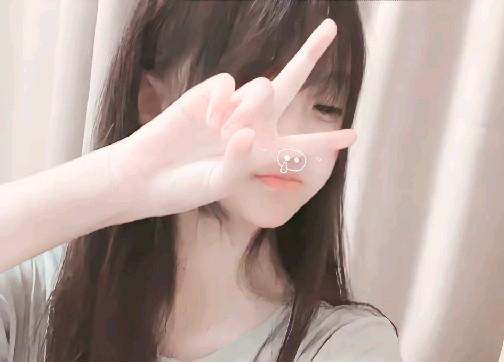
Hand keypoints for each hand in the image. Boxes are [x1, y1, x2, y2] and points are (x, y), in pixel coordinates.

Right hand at [109, 18, 355, 223]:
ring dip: (250, 111)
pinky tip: (208, 120)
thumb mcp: (220, 182)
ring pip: (262, 87)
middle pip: (286, 84)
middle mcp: (250, 125)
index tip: (354, 135)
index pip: (298, 145)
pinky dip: (222, 102)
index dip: (324, 141)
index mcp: (260, 154)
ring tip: (222, 134)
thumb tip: (246, 129)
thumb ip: (241, 160)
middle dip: (308, 55)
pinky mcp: (206, 94)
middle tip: (331, 27)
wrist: (145, 176)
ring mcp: (229, 108)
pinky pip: (228, 84)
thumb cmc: (183, 187)